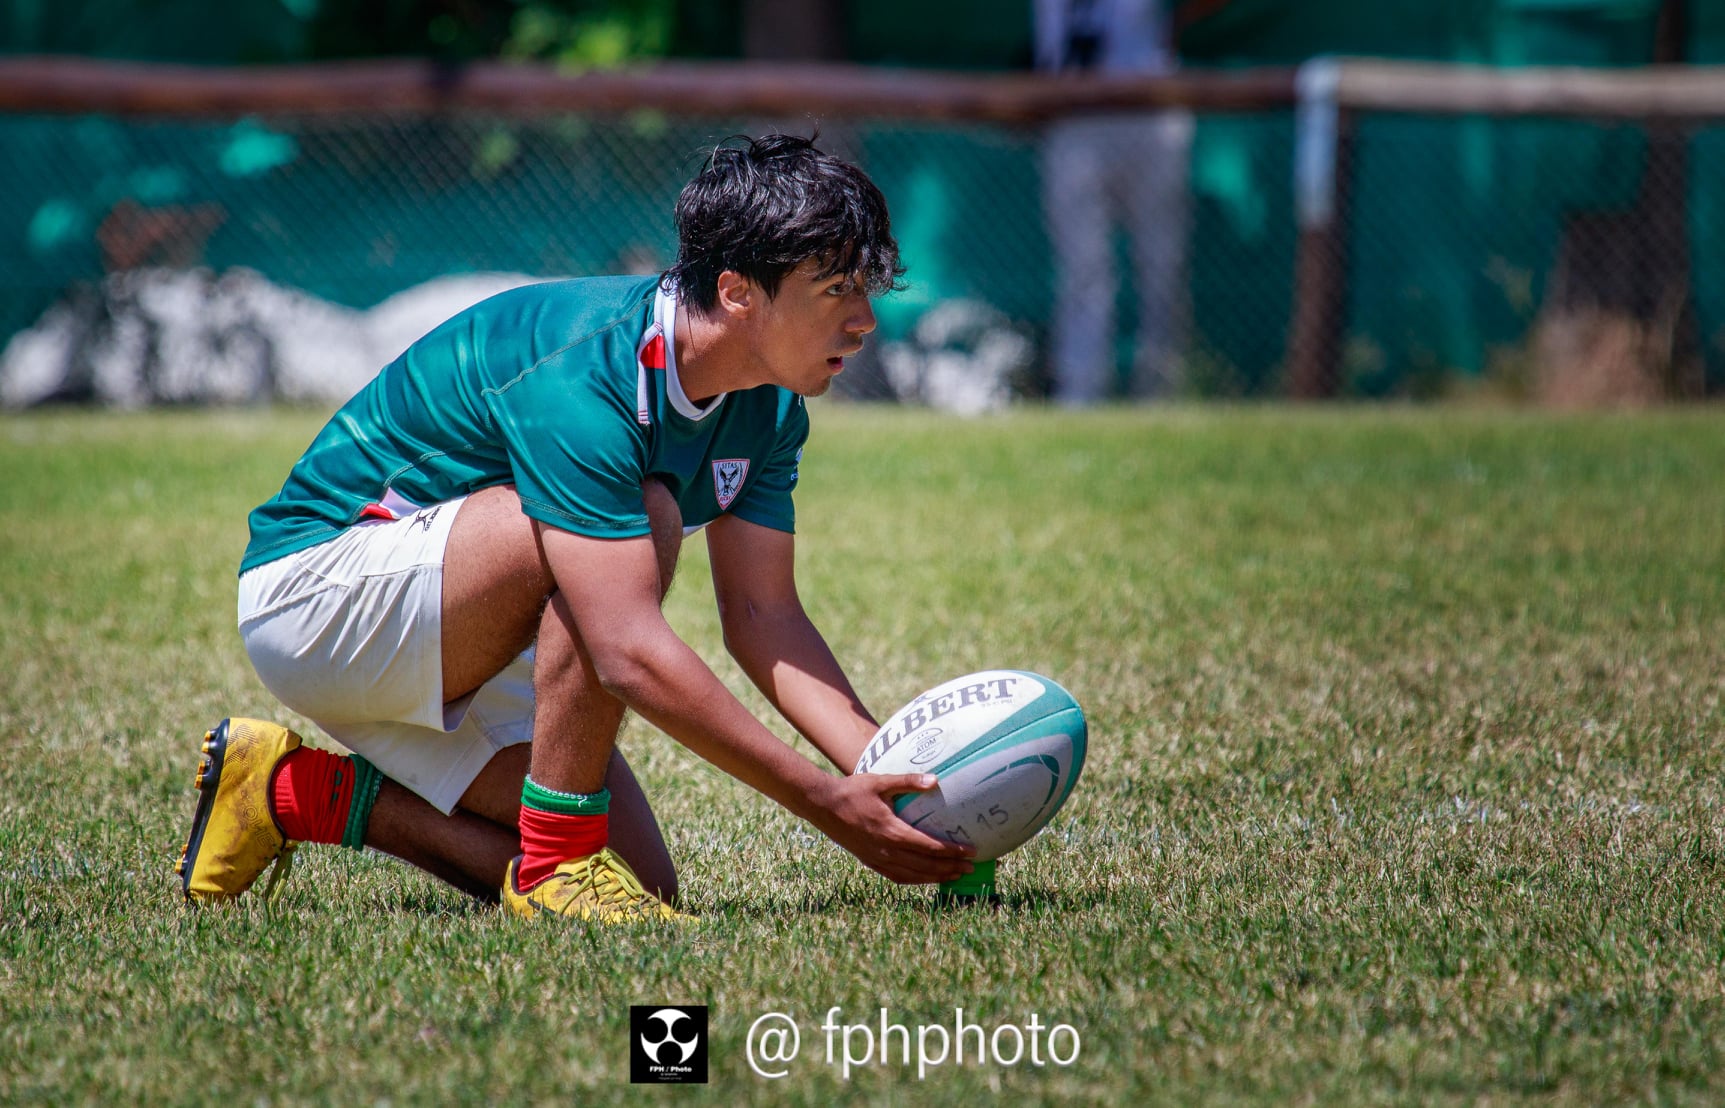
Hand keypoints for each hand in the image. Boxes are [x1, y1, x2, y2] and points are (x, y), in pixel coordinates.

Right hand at [806, 773, 975, 884]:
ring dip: (936, 876)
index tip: (971, 851)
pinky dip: (915, 879)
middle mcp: (886, 850)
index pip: (929, 846)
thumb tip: (935, 780)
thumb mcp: (880, 782)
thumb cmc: (852, 791)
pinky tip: (926, 877)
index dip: (952, 851)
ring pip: (913, 875)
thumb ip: (908, 782)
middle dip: (950, 867)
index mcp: (891, 831)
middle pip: (925, 865)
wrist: (822, 806)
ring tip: (956, 875)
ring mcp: (877, 859)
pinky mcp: (870, 861)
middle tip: (971, 867)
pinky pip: (897, 876)